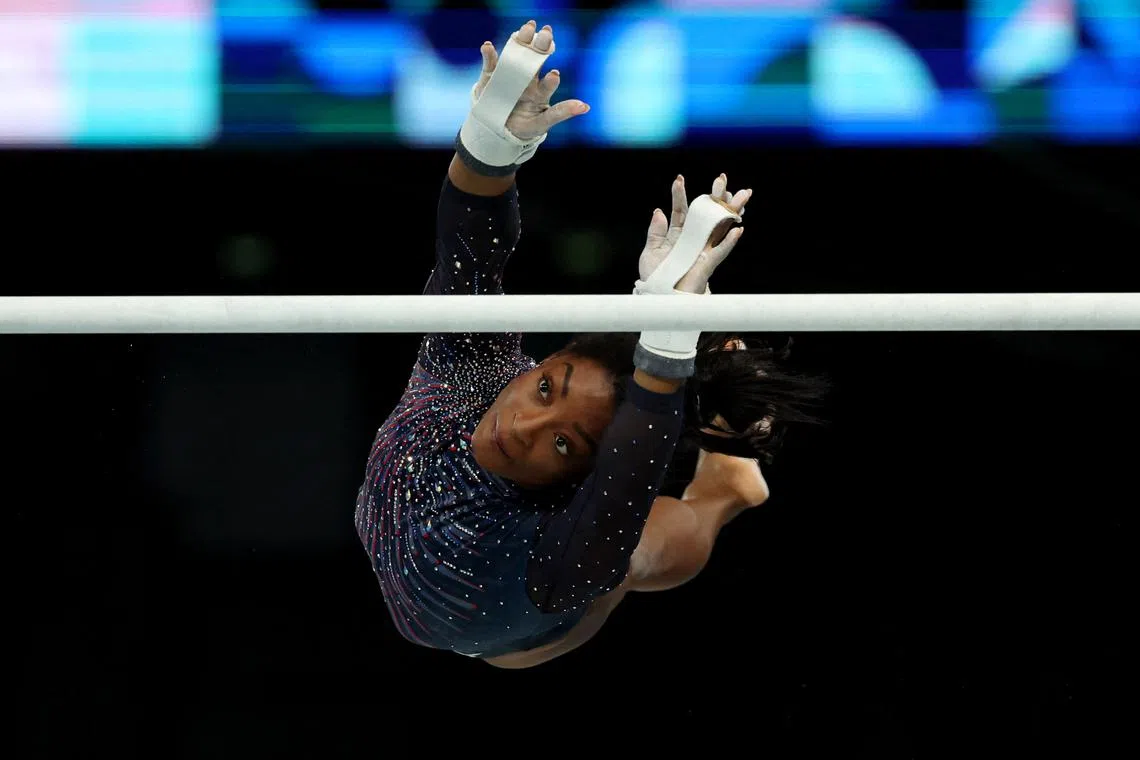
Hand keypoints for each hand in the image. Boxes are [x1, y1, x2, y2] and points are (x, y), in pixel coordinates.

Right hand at [474, 21, 589, 141]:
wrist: (498, 130)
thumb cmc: (525, 127)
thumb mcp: (542, 123)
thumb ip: (560, 113)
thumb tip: (586, 106)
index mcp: (540, 91)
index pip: (549, 81)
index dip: (552, 78)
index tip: (554, 75)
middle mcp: (527, 79)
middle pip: (536, 58)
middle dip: (541, 45)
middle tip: (547, 34)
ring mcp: (509, 75)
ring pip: (515, 54)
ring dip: (521, 40)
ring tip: (526, 29)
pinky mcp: (491, 76)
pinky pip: (490, 63)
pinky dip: (489, 54)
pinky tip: (488, 46)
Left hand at [639, 173, 751, 291]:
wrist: (659, 298)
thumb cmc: (655, 277)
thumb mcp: (650, 252)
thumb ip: (655, 232)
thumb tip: (659, 211)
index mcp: (676, 234)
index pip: (680, 210)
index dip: (679, 195)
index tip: (679, 179)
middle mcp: (692, 239)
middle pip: (706, 214)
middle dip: (715, 196)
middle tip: (721, 178)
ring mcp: (702, 250)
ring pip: (719, 227)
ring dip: (730, 212)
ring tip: (741, 195)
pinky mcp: (707, 264)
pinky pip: (721, 251)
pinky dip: (729, 241)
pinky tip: (738, 229)